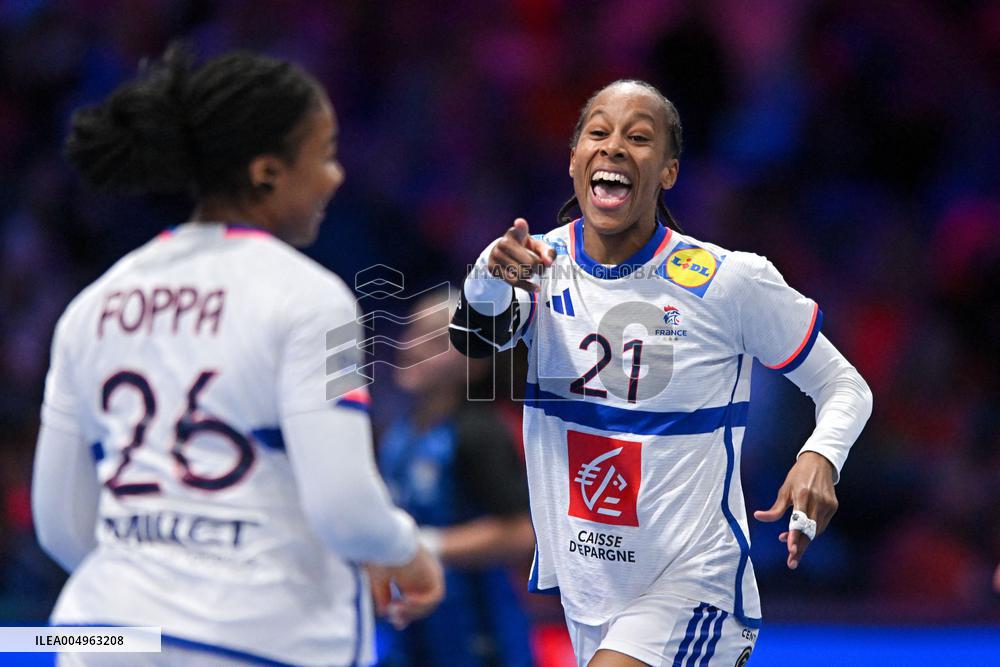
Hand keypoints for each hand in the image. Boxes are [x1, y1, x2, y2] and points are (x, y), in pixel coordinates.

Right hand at [368, 544, 444, 629]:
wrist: (387, 539)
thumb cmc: (379, 556)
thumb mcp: (380, 580)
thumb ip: (384, 596)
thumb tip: (385, 612)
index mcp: (409, 576)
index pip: (411, 600)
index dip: (405, 613)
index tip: (396, 623)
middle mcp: (422, 576)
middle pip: (421, 605)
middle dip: (408, 615)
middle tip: (394, 620)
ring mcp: (430, 575)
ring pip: (428, 604)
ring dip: (412, 611)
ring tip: (396, 608)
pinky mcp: (436, 575)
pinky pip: (435, 596)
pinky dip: (422, 603)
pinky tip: (407, 600)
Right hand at [487, 218, 554, 291]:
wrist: (504, 256)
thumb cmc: (524, 249)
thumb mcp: (537, 247)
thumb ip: (548, 252)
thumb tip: (548, 262)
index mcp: (515, 233)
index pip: (519, 229)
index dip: (521, 226)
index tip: (520, 223)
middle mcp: (503, 242)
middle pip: (529, 262)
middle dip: (539, 268)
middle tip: (539, 268)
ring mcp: (496, 256)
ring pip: (522, 273)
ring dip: (531, 276)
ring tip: (531, 272)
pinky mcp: (493, 268)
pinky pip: (514, 282)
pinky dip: (527, 286)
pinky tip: (535, 287)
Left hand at [753, 452, 837, 569]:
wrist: (819, 463)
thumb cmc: (798, 476)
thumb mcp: (784, 489)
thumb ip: (775, 509)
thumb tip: (758, 517)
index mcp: (802, 495)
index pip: (799, 521)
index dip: (794, 536)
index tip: (790, 549)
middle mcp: (817, 501)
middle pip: (809, 530)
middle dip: (800, 547)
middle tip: (791, 562)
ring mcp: (828, 505)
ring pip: (816, 530)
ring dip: (804, 541)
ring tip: (792, 550)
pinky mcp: (833, 507)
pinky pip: (822, 525)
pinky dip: (812, 532)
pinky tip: (802, 536)